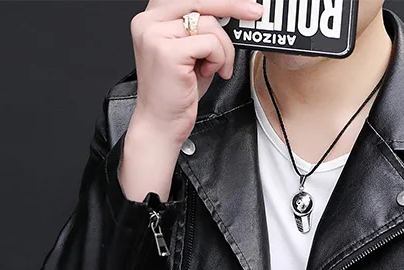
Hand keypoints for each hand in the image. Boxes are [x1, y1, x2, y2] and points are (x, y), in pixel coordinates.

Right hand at [129, 0, 264, 143]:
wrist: (161, 123)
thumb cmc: (177, 92)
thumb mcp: (192, 53)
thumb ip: (202, 29)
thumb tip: (230, 11)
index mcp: (153, 17)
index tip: (243, 2)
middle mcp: (149, 21)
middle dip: (231, 5)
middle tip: (254, 12)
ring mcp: (156, 35)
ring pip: (209, 24)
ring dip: (223, 49)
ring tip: (215, 68)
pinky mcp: (168, 52)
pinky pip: (210, 43)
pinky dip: (218, 59)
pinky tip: (208, 73)